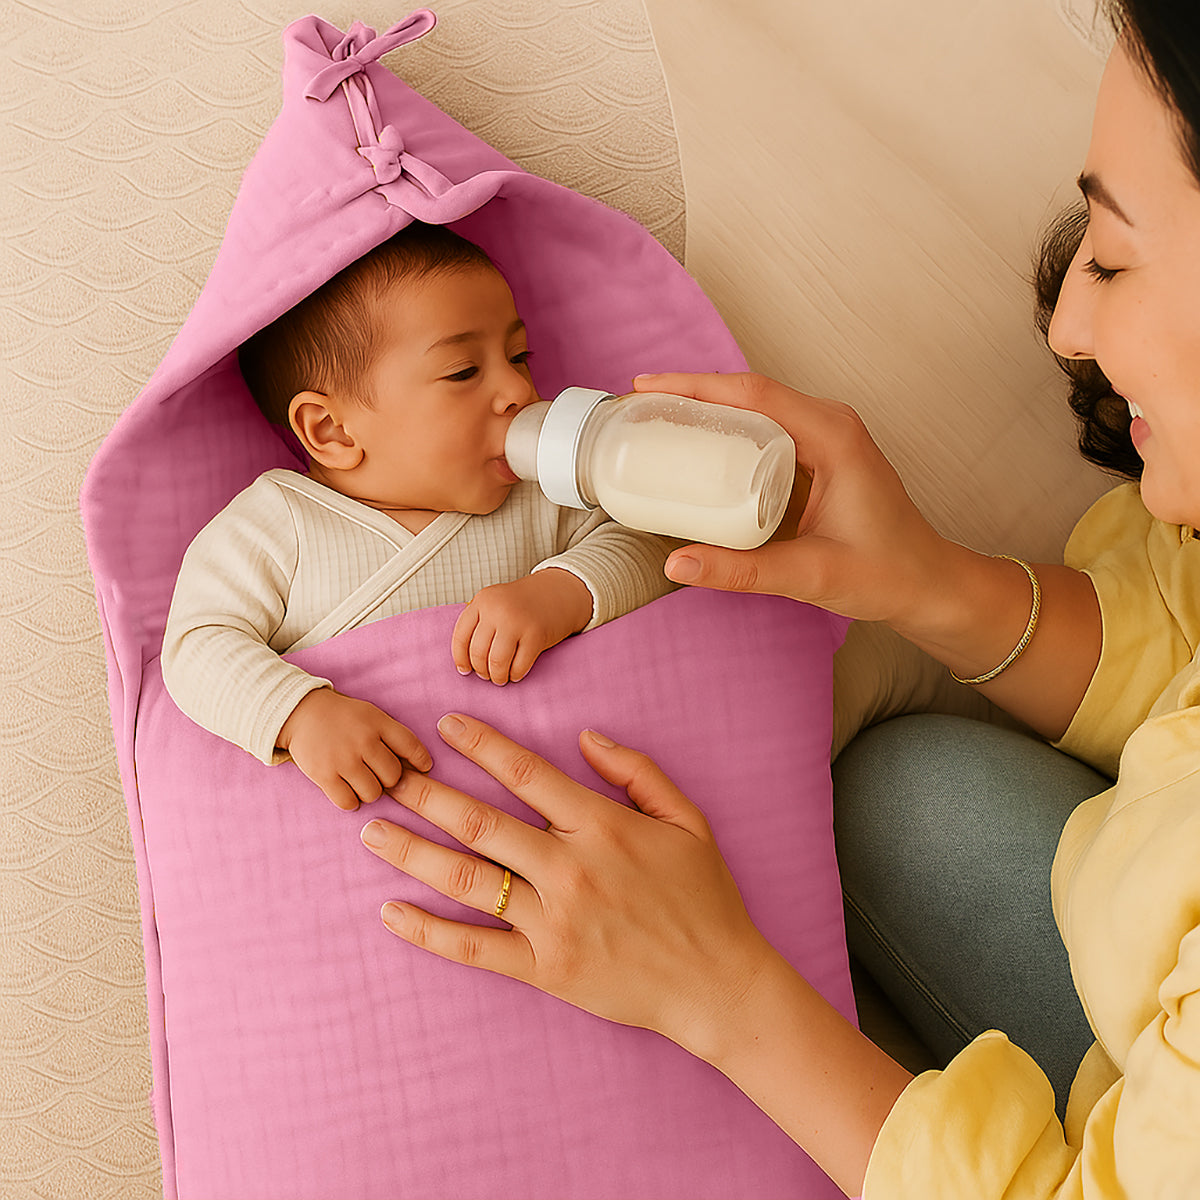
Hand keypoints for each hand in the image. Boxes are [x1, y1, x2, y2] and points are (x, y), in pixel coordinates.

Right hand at [277, 687, 431, 810]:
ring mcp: (343, 759)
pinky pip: (348, 802)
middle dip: (389, 779)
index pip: (411, 746)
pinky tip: (347, 790)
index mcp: (377, 722)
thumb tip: (418, 765)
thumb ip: (392, 735)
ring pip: (373, 793)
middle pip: (393, 776)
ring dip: (370, 792)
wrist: (300, 712)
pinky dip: (350, 801)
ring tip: (361, 781)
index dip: (421, 761)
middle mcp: (363, 740)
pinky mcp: (323, 775)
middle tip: (378, 774)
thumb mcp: (371, 715)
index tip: (423, 768)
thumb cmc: (343, 718)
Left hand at [359, 712, 775, 1056]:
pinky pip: (474, 948)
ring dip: (413, 853)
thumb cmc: (705, 898)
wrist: (718, 983)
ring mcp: (553, 922)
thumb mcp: (688, 820)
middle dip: (426, 794)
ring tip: (371, 831)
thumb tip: (585, 736)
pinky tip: (391, 912)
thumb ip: (637, 772)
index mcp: (602, 827)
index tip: (444, 725)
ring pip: (468, 880)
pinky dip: (428, 931)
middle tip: (387, 774)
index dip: (482, 744)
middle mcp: (570, 868)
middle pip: (480, 822)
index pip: (527, 774)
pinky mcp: (545, 969)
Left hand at [451, 568, 593, 684]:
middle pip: (478, 652)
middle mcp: (497, 609)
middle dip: (481, 670)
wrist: (558, 592)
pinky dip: (515, 675)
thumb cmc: (523, 604)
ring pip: (496, 662)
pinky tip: (516, 674)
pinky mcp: (536, 635)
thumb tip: (464, 663)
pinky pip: (519, 665)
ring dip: (497, 676)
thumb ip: (479, 623)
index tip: (465, 670)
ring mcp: (517, 621)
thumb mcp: (495, 603)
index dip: (460, 658)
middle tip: (487, 675)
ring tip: (500, 678)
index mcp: (483, 601)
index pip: (461, 636)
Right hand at [632, 371, 954, 629]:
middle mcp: (831, 426)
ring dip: (707, 408)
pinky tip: (695, 446)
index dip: (696, 386)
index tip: (648, 388)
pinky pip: (765, 432)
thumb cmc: (887, 574)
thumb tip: (677, 563)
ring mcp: (826, 439)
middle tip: (637, 404)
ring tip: (655, 418)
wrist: (928, 585)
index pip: (754, 394)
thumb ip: (741, 571)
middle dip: (691, 392)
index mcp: (834, 437)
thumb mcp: (810, 576)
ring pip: (756, 408)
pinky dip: (726, 432)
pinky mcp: (819, 458)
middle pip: (749, 392)